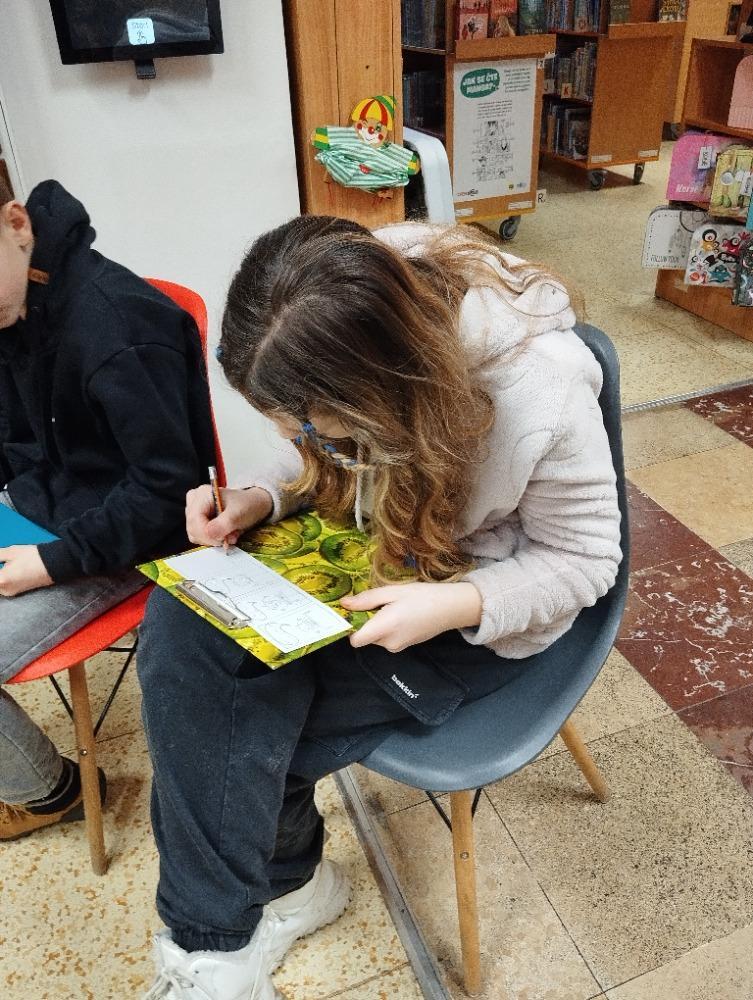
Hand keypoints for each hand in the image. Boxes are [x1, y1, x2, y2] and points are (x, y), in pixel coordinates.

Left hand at [0, 545, 53, 596]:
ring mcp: (11, 593)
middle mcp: (5, 590)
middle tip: (2, 564)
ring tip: (5, 566)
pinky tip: (5, 571)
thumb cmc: (34, 557)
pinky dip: (1, 581)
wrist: (54, 564)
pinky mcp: (16, 592)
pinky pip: (2, 588)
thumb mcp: (10, 552)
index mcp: (1, 580)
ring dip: (0, 577)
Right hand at [185, 485, 272, 547]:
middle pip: (192, 528)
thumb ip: (224, 523)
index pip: (194, 519)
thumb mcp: (239, 513)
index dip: (206, 534)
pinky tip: (223, 534)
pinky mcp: (197, 521)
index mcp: (203, 494)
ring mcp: (194, 511)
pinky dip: (211, 540)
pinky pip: (198, 537)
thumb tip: (210, 533)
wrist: (253, 505)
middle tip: (227, 537)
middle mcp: (194, 501)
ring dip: (212, 540)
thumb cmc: (247, 505)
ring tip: (228, 534)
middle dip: (210, 537)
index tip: (222, 540)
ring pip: (194, 534)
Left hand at [341, 581, 481, 652]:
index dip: (351, 627)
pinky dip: (388, 628)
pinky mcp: (405, 647)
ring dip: (378, 624)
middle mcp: (389, 643)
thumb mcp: (392, 591)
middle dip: (367, 622)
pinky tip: (402, 615)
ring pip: (376, 638)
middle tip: (380, 603)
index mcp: (385, 628)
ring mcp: (398, 647)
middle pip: (365, 637)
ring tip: (394, 607)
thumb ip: (366, 599)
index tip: (354, 612)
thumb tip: (344, 604)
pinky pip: (387, 639)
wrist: (451, 608)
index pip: (355, 640)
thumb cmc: (422, 596)